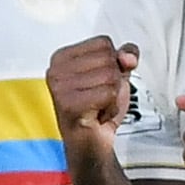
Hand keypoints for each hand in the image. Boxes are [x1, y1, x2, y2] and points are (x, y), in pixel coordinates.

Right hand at [48, 36, 137, 159]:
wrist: (93, 142)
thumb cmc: (99, 109)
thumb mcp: (117, 74)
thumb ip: (126, 56)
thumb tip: (128, 56)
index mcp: (62, 57)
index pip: (103, 42)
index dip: (112, 64)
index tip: (98, 82)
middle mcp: (56, 69)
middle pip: (108, 59)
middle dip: (113, 81)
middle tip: (98, 98)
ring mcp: (59, 87)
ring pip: (110, 76)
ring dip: (112, 97)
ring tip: (97, 106)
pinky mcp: (68, 104)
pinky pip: (108, 94)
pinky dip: (110, 108)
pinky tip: (97, 115)